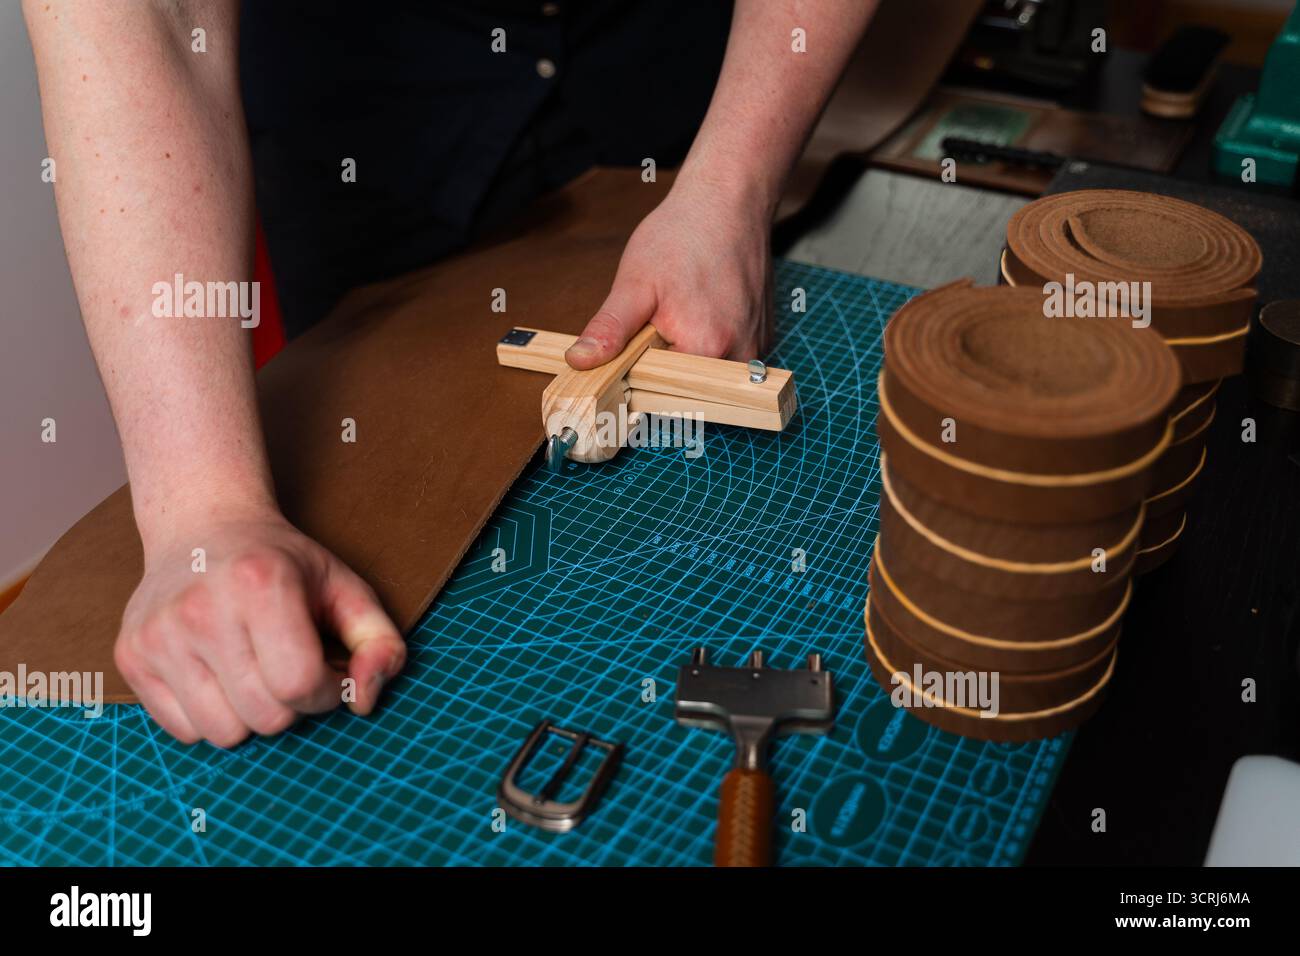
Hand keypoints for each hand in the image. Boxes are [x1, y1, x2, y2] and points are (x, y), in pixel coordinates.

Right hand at [114, 511, 405, 747]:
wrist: (202, 527)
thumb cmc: (283, 564)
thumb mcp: (346, 587)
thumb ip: (380, 642)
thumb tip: (363, 702)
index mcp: (260, 584)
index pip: (300, 685)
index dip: (327, 691)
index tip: (327, 670)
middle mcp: (201, 609)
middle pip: (265, 717)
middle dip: (292, 704)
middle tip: (289, 665)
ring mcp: (159, 635)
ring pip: (223, 734)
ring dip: (250, 715)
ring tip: (253, 670)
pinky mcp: (131, 657)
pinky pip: (184, 732)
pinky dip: (211, 715)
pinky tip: (218, 673)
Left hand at [564, 179, 772, 368]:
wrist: (731, 202)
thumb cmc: (684, 234)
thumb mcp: (635, 282)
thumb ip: (609, 329)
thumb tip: (580, 361)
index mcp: (705, 349)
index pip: (662, 392)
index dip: (639, 379)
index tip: (631, 354)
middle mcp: (740, 357)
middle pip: (689, 387)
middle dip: (665, 366)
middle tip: (657, 324)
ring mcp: (757, 348)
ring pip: (709, 374)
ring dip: (687, 354)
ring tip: (682, 310)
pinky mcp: (764, 337)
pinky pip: (729, 358)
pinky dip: (710, 343)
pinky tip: (702, 309)